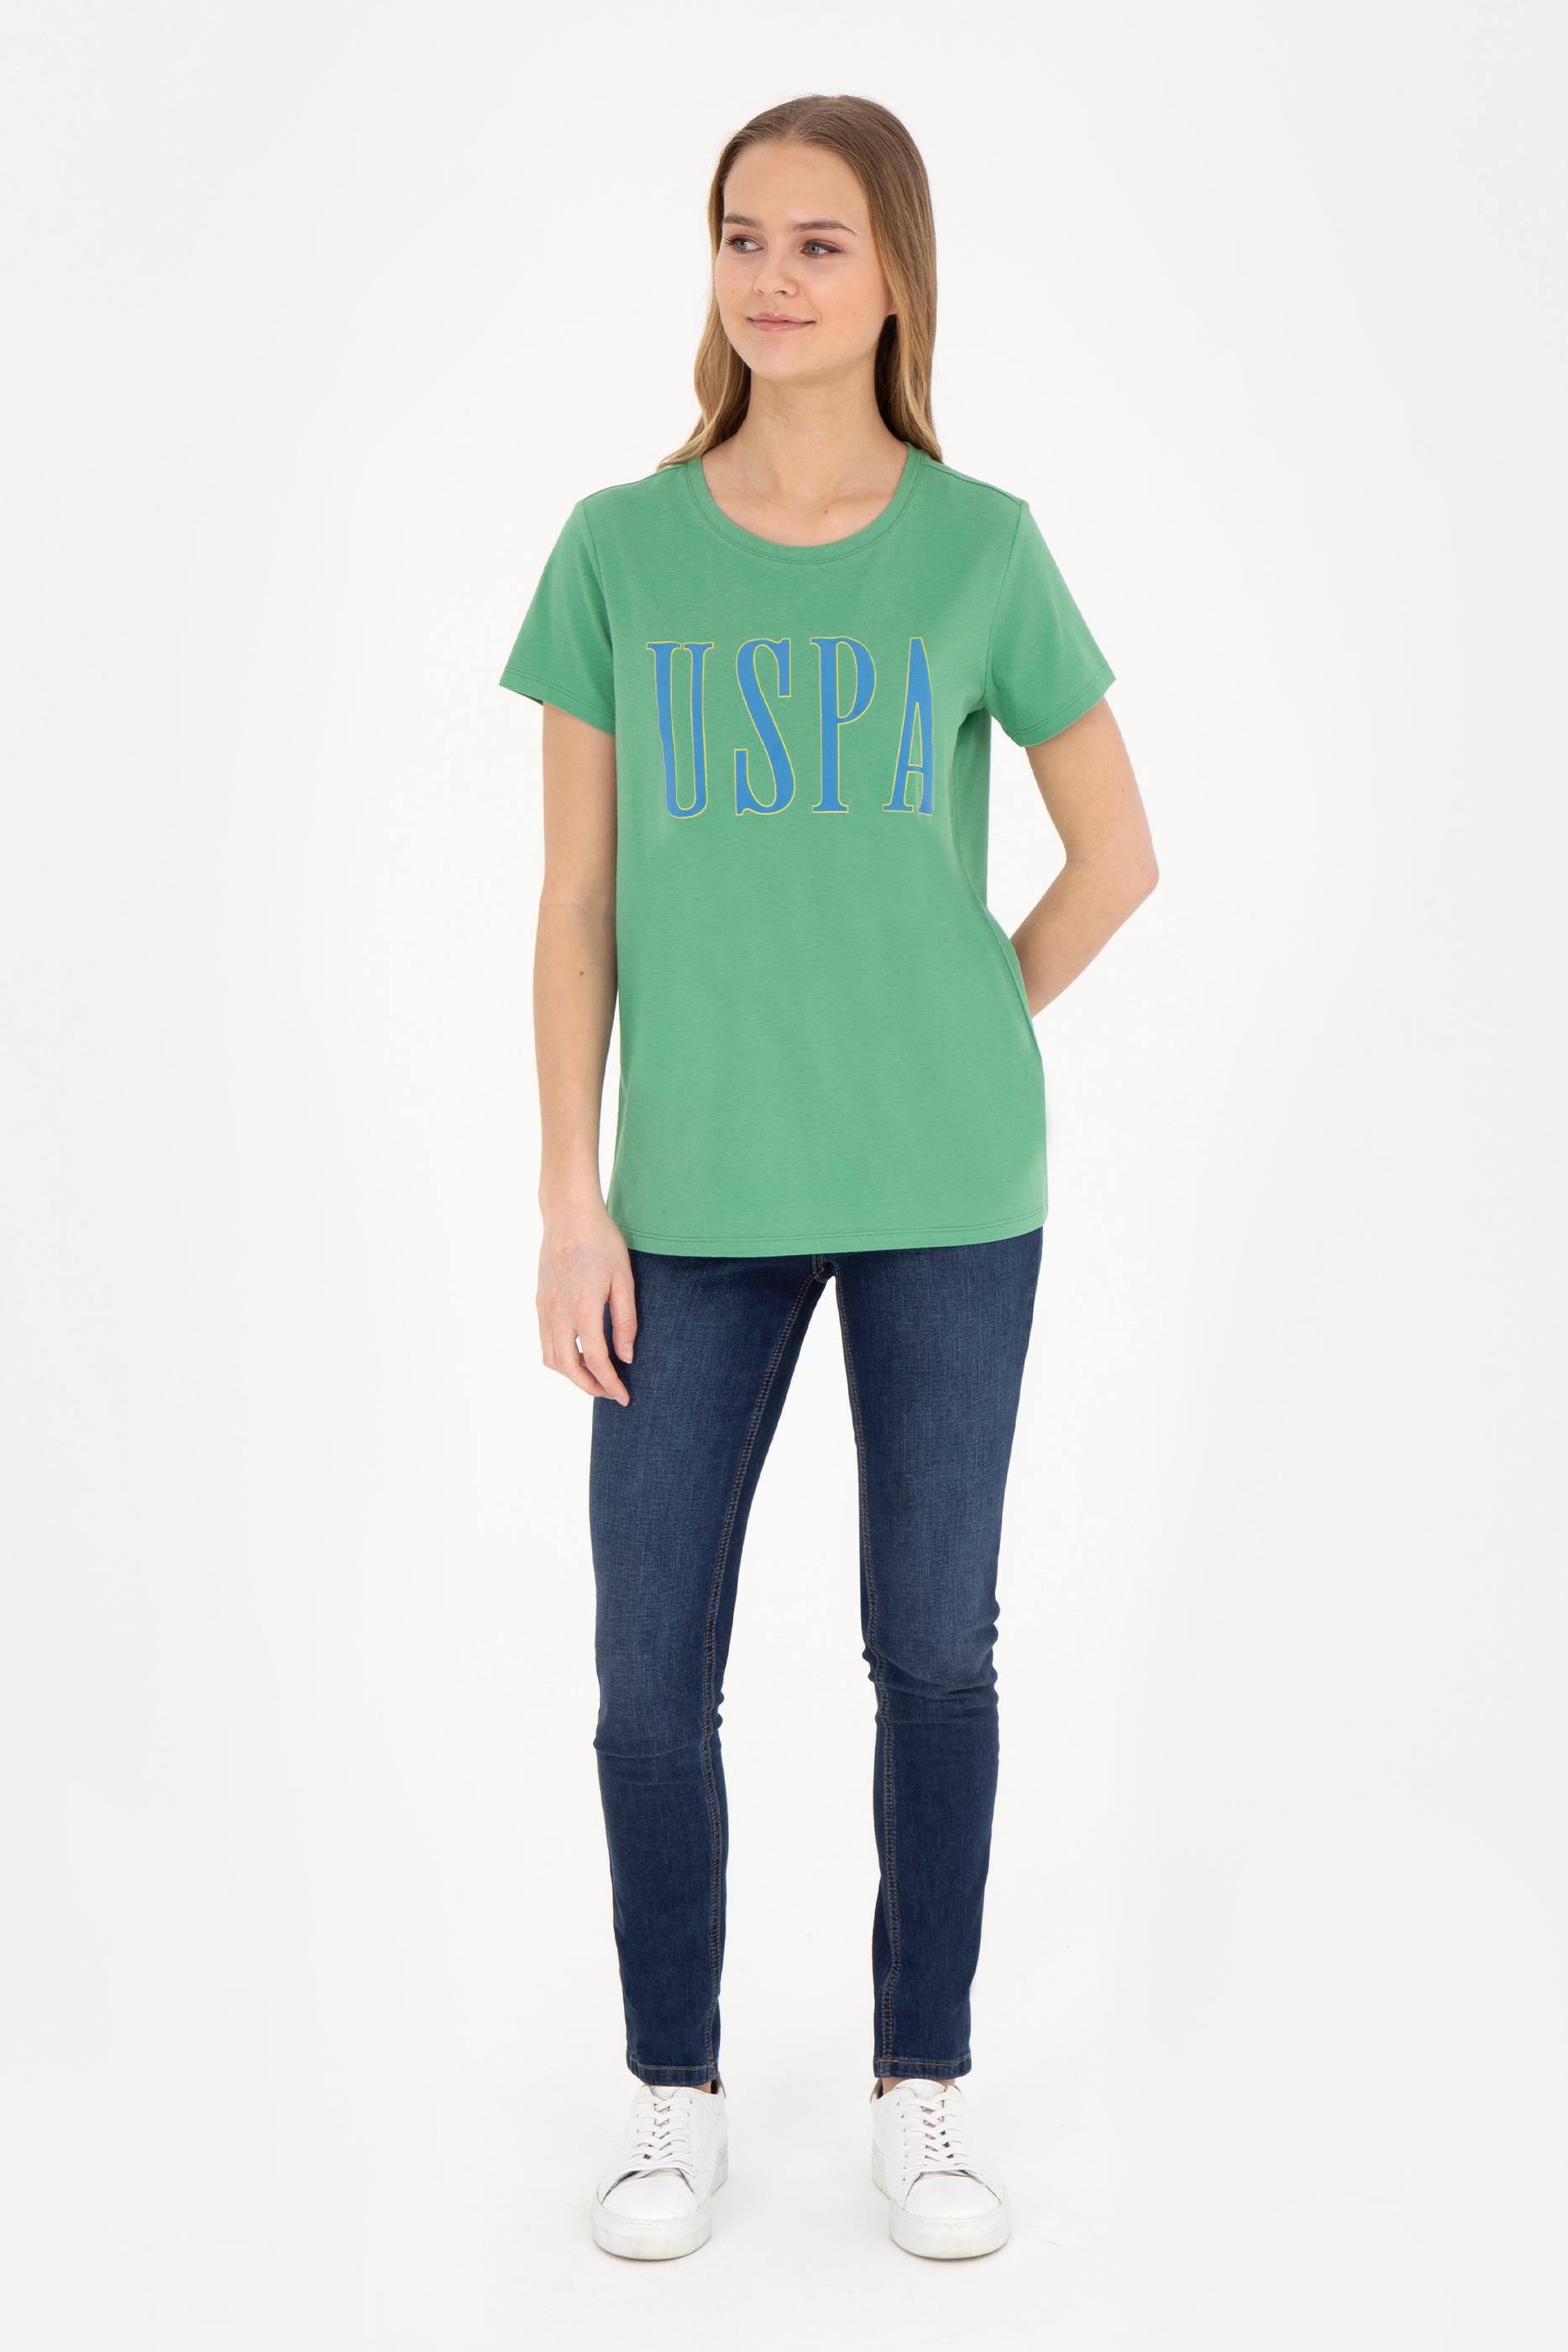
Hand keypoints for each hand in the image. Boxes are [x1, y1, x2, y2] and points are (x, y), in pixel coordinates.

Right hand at [537, 1202, 636, 1404]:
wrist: (568, 1215)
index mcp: (583, 1309)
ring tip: (594, 1376)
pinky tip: (578, 1352)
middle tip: (611, 1392)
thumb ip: (626, 1321)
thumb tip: (626, 1357)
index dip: (611, 1384)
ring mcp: (545, 1308)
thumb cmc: (602, 1242)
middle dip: (589, 1387)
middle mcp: (558, 1313)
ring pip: (551, 1359)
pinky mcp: (540, 1302)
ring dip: (572, 1375)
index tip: (624, 1397)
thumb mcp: (624, 1279)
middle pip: (568, 1368)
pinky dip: (560, 1357)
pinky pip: (545, 1341)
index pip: (596, 1361)